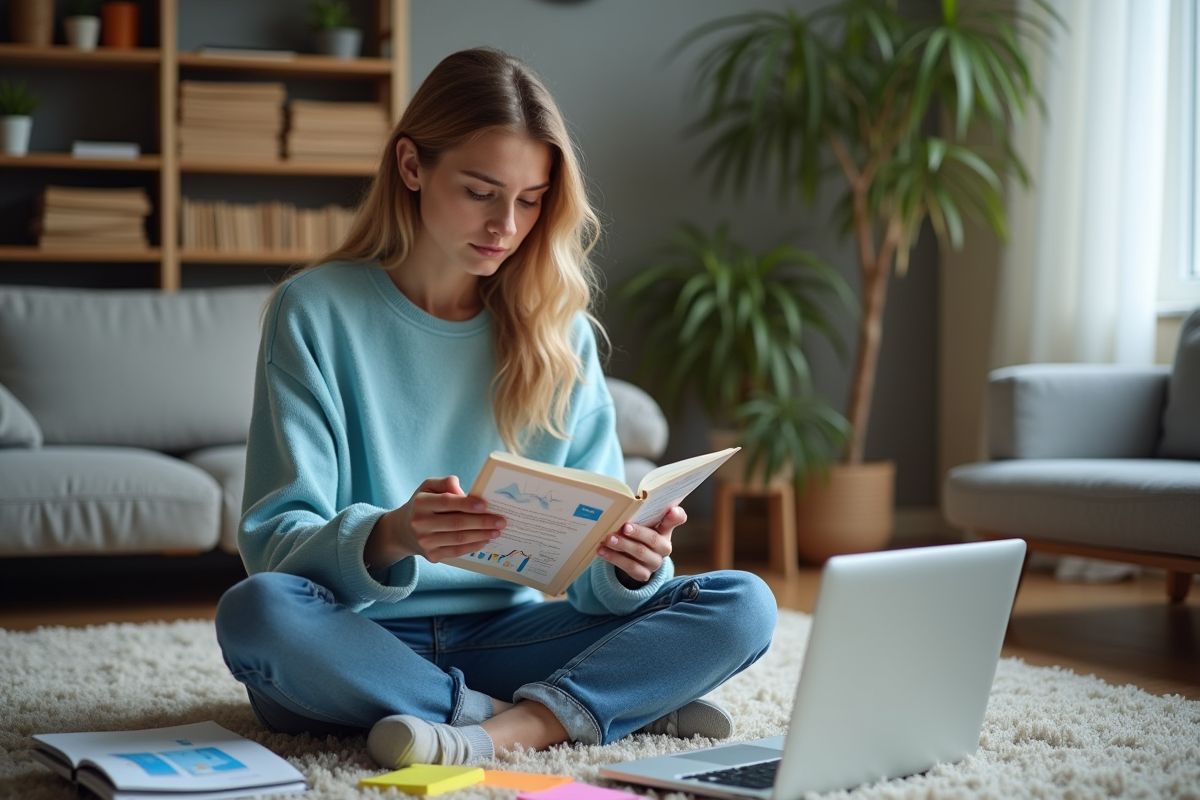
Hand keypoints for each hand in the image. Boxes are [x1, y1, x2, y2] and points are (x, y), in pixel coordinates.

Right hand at [364, 476, 505, 569]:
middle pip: (456, 523)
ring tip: (497, 531)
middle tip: (501, 521)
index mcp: (421, 503)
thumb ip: (445, 483)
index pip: (447, 503)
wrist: (403, 531)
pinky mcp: (432, 556)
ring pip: (459, 539)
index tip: (485, 505)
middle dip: (482, 522)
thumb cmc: (422, 504)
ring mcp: (425, 542)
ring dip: (481, 535)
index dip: (467, 504)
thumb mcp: (428, 487)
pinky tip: (485, 540)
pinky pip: (456, 551)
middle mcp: (420, 523)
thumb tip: (463, 491)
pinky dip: (473, 546)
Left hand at [598, 506, 683, 586]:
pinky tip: (602, 551)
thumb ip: (639, 515)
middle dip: (638, 532)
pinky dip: (614, 558)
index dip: (676, 516)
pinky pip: (629, 567)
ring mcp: (655, 562)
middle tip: (624, 527)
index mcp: (665, 529)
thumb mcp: (642, 525)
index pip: (678, 519)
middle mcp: (664, 547)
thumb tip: (623, 504)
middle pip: (654, 539)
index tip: (672, 510)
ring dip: (623, 545)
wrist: (634, 560)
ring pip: (640, 553)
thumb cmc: (638, 534)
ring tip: (608, 539)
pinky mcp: (643, 575)